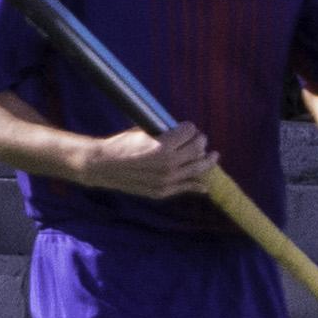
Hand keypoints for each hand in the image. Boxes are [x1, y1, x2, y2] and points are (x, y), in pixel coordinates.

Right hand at [79, 122, 213, 199]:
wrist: (104, 166)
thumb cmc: (122, 144)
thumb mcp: (144, 131)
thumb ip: (164, 133)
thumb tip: (183, 133)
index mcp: (164, 145)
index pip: (190, 132)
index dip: (189, 127)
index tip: (188, 127)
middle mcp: (169, 164)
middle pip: (197, 148)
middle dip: (200, 140)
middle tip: (200, 138)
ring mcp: (167, 179)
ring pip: (197, 168)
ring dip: (208, 160)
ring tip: (214, 156)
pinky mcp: (162, 191)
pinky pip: (186, 187)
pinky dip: (197, 185)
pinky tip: (204, 184)